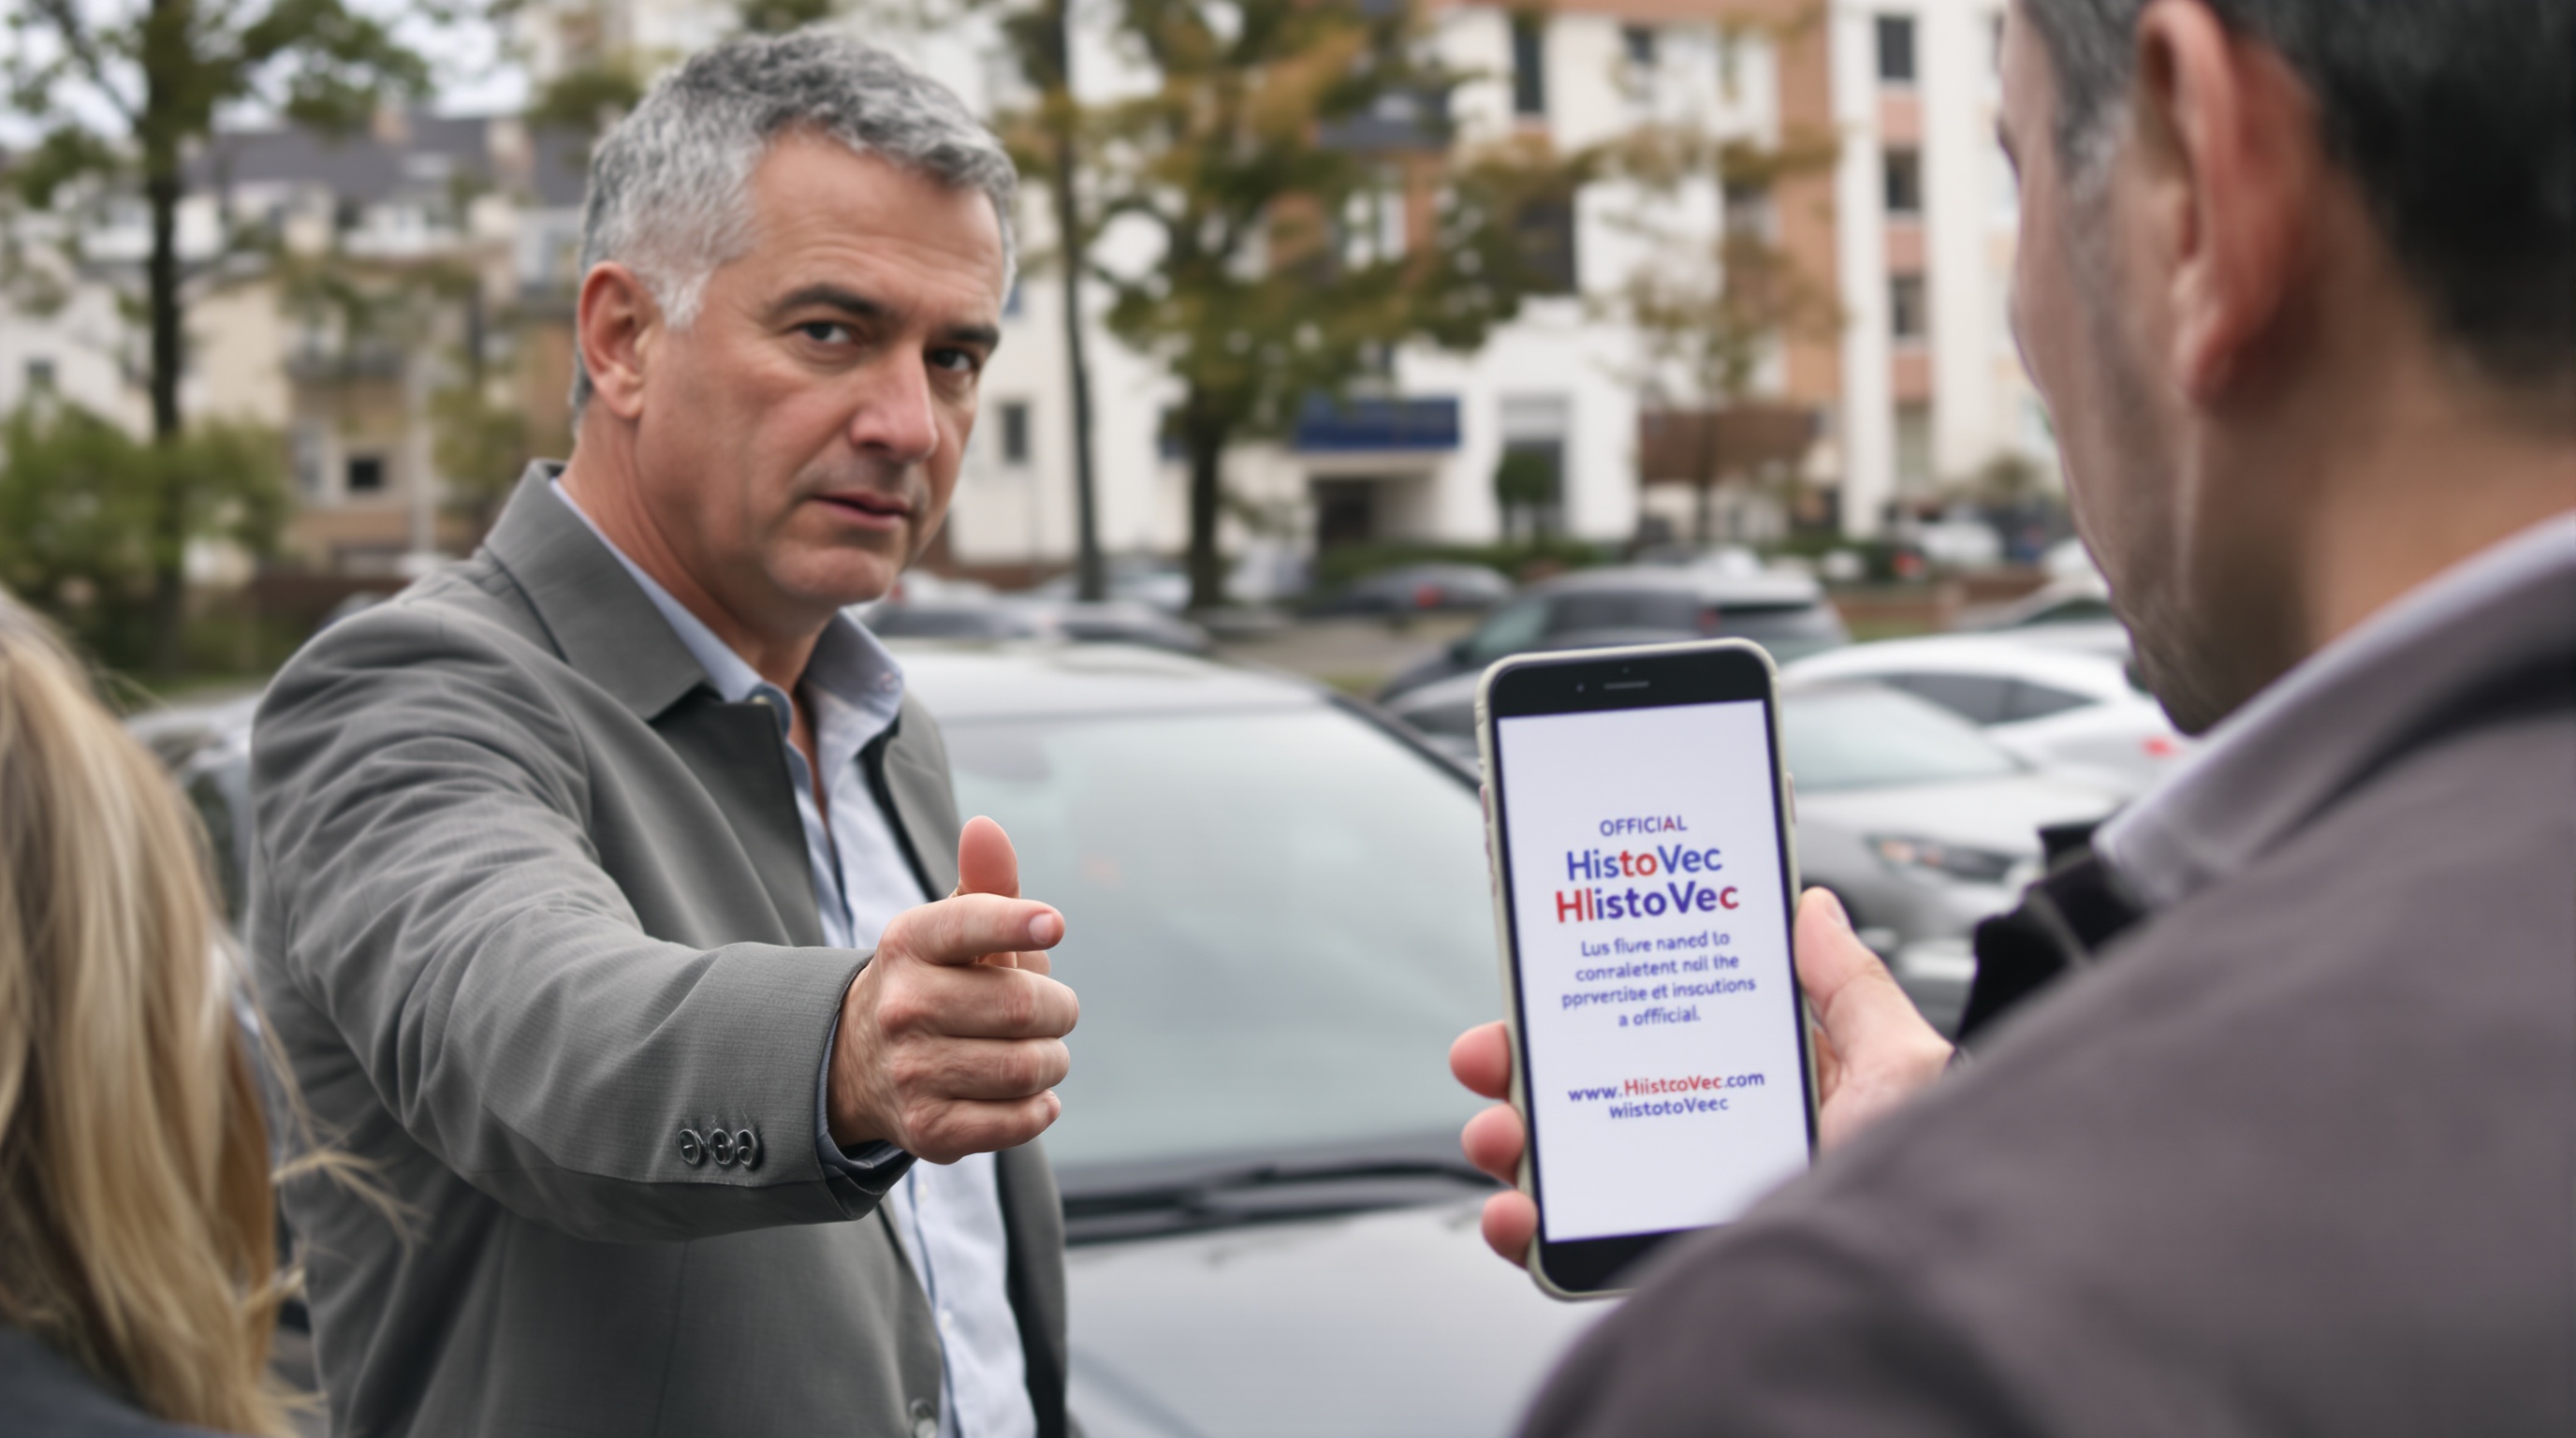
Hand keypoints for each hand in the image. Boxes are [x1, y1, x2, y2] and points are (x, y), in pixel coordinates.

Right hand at [828, 817, 1079, 1162]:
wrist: (863, 1062)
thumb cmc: (936, 980)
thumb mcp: (953, 929)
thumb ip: (986, 882)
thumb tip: (987, 828)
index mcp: (909, 943)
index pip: (970, 923)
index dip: (1019, 922)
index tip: (1054, 926)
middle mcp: (902, 1007)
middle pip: (1023, 1007)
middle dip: (1058, 1009)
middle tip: (1052, 1011)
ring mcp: (911, 1072)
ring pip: (1027, 1067)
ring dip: (1052, 1060)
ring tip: (1039, 1052)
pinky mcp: (929, 1129)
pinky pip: (1018, 1121)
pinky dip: (1039, 1108)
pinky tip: (1030, 1094)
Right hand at [1448, 888, 1952, 1262]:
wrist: (1893, 1317)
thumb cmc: (1913, 1205)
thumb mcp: (1900, 1070)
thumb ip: (1854, 989)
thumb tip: (1813, 909)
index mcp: (1761, 1088)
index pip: (1662, 1025)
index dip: (1597, 995)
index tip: (1552, 968)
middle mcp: (1710, 1141)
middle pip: (1594, 1086)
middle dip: (1526, 1061)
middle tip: (1497, 1050)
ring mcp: (1676, 1201)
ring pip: (1568, 1159)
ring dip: (1512, 1136)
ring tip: (1501, 1130)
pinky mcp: (1653, 1260)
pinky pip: (1571, 1242)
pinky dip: (1523, 1225)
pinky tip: (1519, 1210)